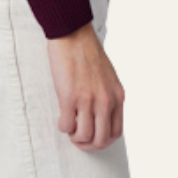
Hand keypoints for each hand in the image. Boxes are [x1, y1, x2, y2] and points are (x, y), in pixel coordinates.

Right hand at [47, 23, 124, 151]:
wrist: (72, 32)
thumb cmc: (86, 50)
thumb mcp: (108, 75)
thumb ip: (107, 95)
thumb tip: (99, 114)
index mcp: (117, 96)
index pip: (116, 132)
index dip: (102, 140)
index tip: (92, 137)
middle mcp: (105, 101)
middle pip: (101, 139)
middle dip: (88, 144)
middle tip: (78, 139)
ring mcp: (88, 100)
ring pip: (84, 135)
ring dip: (75, 137)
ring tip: (68, 129)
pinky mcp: (69, 96)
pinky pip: (67, 124)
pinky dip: (63, 126)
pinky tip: (61, 119)